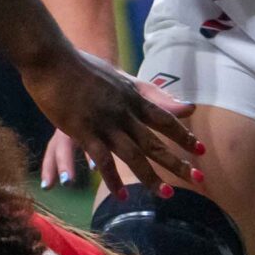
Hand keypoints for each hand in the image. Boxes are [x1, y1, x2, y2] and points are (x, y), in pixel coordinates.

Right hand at [23, 49, 199, 194]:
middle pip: (155, 141)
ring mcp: (104, 123)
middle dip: (178, 162)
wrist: (53, 59)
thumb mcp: (121, 77)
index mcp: (133, 97)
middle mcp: (124, 112)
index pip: (165, 119)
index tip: (201, 149)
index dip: (184, 135)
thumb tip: (177, 101)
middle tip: (199, 179)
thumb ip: (149, 91)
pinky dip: (113, 179)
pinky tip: (122, 195)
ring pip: (133, 155)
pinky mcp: (83, 132)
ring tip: (165, 194)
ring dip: (150, 176)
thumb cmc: (84, 67)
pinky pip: (103, 160)